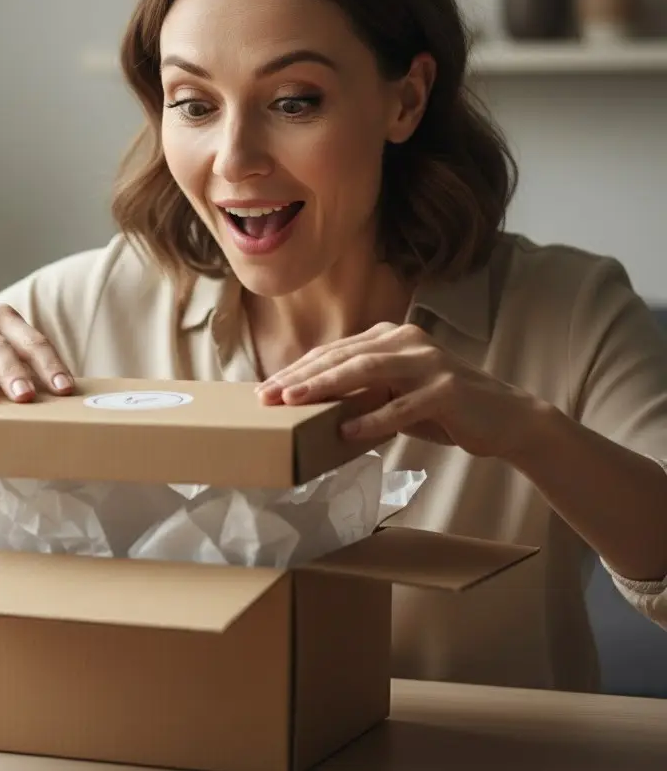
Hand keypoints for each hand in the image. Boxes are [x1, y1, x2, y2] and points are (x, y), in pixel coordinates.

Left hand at [254, 322, 541, 459]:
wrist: (505, 419)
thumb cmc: (440, 409)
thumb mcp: (395, 394)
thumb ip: (360, 391)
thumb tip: (309, 404)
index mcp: (390, 338)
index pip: (334, 352)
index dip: (298, 369)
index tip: (265, 388)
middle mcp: (407, 341)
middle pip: (344, 356)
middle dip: (302, 376)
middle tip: (268, 395)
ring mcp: (429, 362)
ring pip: (367, 370)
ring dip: (327, 387)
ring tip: (295, 402)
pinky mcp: (447, 388)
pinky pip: (403, 405)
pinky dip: (373, 419)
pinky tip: (346, 432)